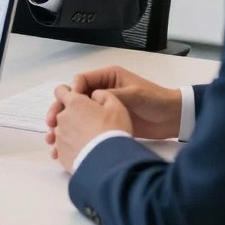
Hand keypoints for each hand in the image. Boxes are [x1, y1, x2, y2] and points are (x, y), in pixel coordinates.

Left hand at [46, 83, 131, 173]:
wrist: (108, 163)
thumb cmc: (113, 131)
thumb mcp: (116, 106)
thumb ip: (103, 95)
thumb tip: (94, 95)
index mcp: (74, 103)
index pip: (61, 91)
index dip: (69, 93)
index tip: (78, 99)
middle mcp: (62, 118)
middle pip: (61, 112)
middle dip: (72, 115)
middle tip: (89, 124)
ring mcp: (59, 137)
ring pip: (61, 130)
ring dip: (71, 133)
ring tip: (88, 141)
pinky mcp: (60, 154)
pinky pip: (62, 147)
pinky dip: (70, 148)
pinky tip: (84, 152)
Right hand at [53, 66, 181, 139]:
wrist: (174, 118)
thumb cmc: (155, 100)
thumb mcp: (133, 94)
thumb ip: (112, 95)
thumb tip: (90, 98)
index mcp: (108, 78)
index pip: (81, 80)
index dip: (72, 91)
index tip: (68, 104)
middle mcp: (102, 91)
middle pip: (74, 99)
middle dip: (61, 109)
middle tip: (51, 122)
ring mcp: (103, 108)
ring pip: (77, 115)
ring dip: (64, 125)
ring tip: (52, 137)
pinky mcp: (107, 123)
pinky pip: (87, 127)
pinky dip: (76, 135)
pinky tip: (66, 146)